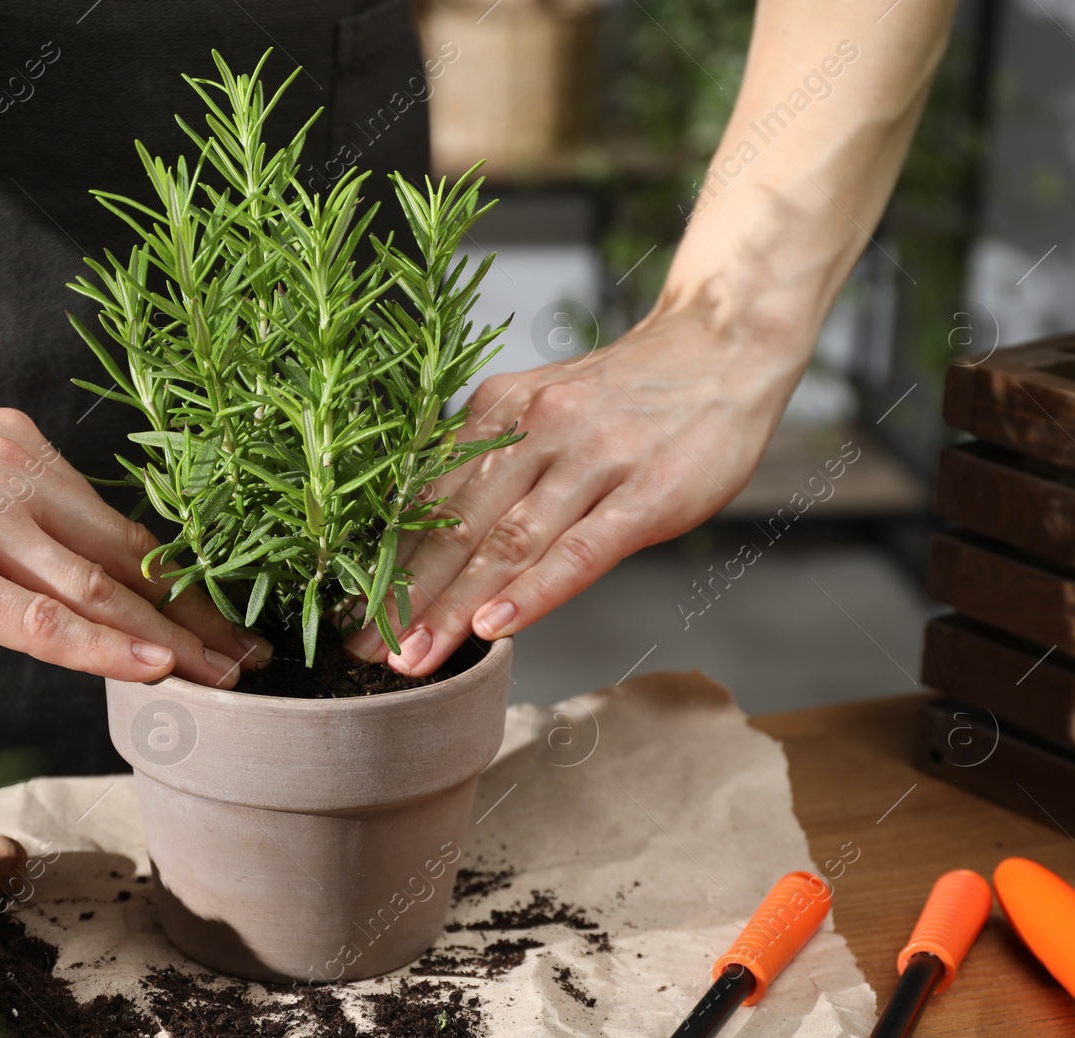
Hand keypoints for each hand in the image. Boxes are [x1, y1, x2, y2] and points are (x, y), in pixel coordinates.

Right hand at [0, 394, 270, 687]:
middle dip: (200, 611)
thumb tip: (73, 565)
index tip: (231, 611)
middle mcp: (12, 473)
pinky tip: (151, 666)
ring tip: (230, 674)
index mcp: (19, 446)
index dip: (184, 575)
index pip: (122, 525)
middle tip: (257, 651)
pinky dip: (101, 644)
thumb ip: (10, 507)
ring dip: (174, 636)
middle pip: (128, 555)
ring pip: (98, 589)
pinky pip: (38, 619)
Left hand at [343, 297, 811, 674]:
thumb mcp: (547, 408)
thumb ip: (498, 463)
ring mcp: (593, 460)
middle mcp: (537, 428)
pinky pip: (579, 549)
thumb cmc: (632, 395)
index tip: (349, 610)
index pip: (429, 496)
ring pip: (506, 542)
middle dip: (402, 594)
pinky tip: (494, 627)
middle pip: (455, 525)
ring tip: (412, 656)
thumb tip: (434, 534)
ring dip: (451, 606)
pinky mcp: (646, 493)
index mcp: (501, 409)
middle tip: (363, 648)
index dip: (385, 558)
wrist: (725, 344)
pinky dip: (532, 591)